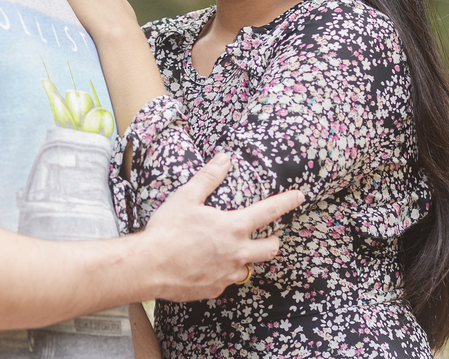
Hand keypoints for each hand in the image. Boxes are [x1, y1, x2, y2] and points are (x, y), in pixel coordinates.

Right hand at [138, 154, 303, 301]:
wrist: (149, 267)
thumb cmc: (168, 230)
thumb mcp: (187, 197)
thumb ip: (209, 177)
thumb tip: (224, 158)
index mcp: (233, 227)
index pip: (268, 212)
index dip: (286, 202)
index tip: (299, 196)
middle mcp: (237, 253)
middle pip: (270, 249)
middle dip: (272, 241)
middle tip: (266, 235)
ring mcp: (227, 274)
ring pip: (248, 268)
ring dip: (245, 259)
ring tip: (230, 251)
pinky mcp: (215, 289)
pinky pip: (227, 281)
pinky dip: (223, 272)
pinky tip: (207, 266)